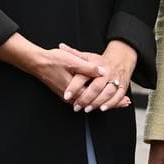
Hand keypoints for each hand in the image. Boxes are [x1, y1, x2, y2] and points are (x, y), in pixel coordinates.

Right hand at [0, 34, 128, 106]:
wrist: (37, 62)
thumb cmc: (54, 60)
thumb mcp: (72, 61)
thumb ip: (88, 68)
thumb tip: (103, 71)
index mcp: (75, 90)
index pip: (97, 99)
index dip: (112, 99)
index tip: (124, 100)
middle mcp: (72, 97)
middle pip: (95, 103)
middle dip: (111, 103)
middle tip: (126, 103)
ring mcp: (69, 96)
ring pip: (90, 102)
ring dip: (104, 101)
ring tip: (119, 101)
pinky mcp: (67, 93)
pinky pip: (84, 98)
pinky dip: (95, 98)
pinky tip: (102, 96)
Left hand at [61, 41, 134, 112]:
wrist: (120, 60)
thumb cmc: (101, 61)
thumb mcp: (87, 56)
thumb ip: (74, 53)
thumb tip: (61, 46)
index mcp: (97, 64)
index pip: (84, 76)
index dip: (74, 86)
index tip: (66, 95)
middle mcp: (107, 72)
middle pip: (96, 87)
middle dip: (85, 98)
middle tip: (76, 106)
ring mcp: (116, 79)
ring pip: (107, 93)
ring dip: (97, 102)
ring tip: (87, 109)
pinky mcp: (122, 86)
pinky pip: (118, 96)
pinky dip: (111, 103)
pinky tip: (103, 108)